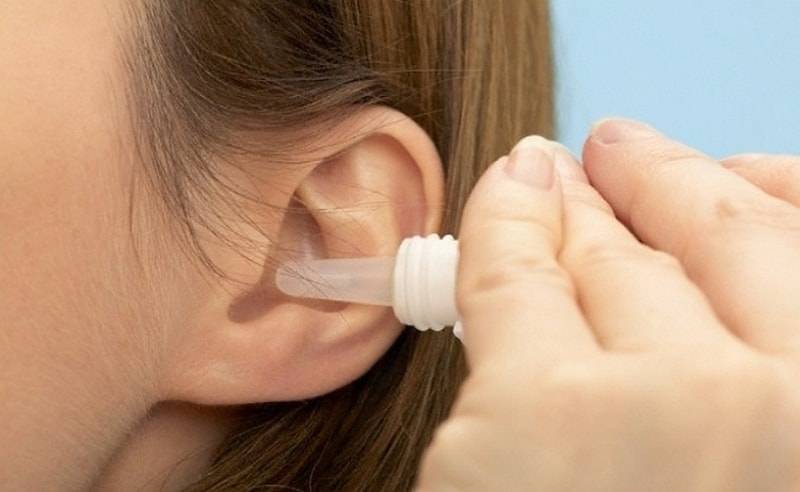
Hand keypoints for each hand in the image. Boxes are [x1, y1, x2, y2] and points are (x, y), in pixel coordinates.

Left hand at [415, 120, 799, 490]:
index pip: (788, 255)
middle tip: (619, 152)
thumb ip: (741, 393)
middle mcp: (773, 406)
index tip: (717, 176)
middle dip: (661, 184)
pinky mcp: (538, 411)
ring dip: (576, 202)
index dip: (749, 199)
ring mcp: (660, 401)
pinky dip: (500, 222)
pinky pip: (509, 274)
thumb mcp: (732, 472)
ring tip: (543, 174)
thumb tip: (687, 267)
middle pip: (713, 239)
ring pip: (612, 256)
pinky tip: (500, 193)